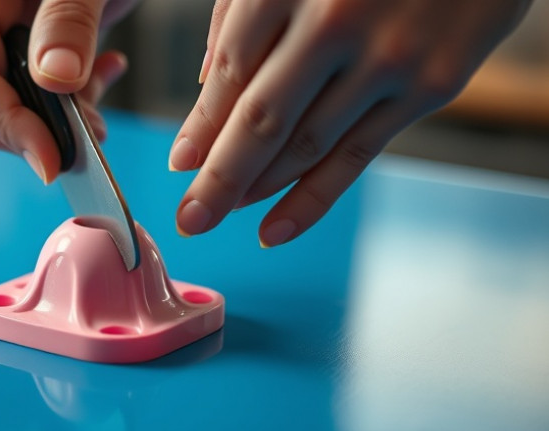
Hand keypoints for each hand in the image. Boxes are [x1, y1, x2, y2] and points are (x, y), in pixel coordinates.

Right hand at [0, 0, 138, 183]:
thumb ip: (68, 18)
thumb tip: (56, 82)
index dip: (9, 127)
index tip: (53, 164)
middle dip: (34, 133)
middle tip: (86, 151)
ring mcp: (8, 28)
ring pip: (16, 98)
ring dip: (60, 121)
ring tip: (102, 122)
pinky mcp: (39, 34)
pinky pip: (42, 82)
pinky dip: (77, 94)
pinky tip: (111, 72)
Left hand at [170, 0, 532, 245]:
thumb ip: (243, 12)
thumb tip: (209, 85)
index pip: (231, 71)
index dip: (200, 126)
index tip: (179, 163)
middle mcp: (335, 20)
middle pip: (261, 120)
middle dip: (217, 178)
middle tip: (189, 218)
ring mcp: (389, 57)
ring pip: (307, 144)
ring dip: (257, 190)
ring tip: (222, 215)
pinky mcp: (431, 84)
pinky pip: (358, 156)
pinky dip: (312, 200)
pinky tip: (276, 228)